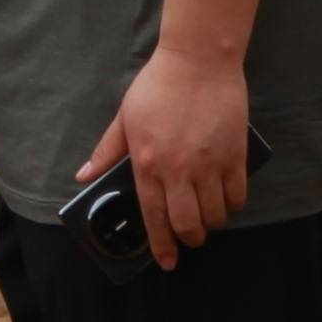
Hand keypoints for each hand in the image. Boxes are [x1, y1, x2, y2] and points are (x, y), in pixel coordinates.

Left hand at [82, 40, 255, 268]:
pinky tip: (226, 199)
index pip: (153, 218)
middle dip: (189, 239)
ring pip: (215, 215)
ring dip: (211, 222)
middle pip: (188, 224)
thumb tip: (84, 176)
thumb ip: (106, 151)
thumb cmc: (158, 87)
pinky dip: (233, 204)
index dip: (161, 245)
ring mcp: (209, 164)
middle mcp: (178, 170)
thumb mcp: (124, 118)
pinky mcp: (235, 155)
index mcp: (146, 164)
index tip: (167, 261)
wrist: (198, 60)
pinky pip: (238, 195)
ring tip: (207, 216)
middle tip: (189, 237)